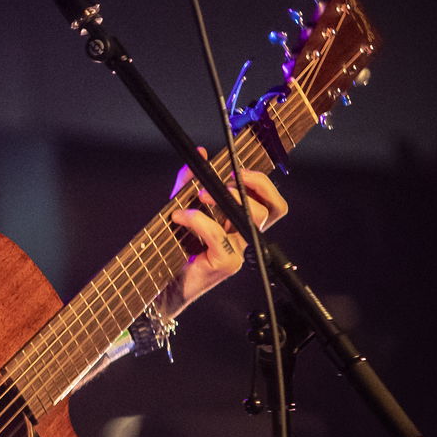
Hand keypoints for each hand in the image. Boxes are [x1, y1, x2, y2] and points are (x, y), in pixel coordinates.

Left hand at [154, 149, 287, 319]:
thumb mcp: (182, 207)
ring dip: (226, 199)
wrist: (164, 283)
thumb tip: (200, 153)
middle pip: (271, 209)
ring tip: (200, 196)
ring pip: (253, 219)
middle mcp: (246, 238)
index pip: (272, 203)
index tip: (239, 170)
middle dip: (252, 186)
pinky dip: (198, 220)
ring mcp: (239, 252)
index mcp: (242, 225)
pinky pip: (219, 234)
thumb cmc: (176, 248)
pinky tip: (180, 216)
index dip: (263, 184)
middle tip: (225, 180)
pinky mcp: (225, 263)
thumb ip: (188, 183)